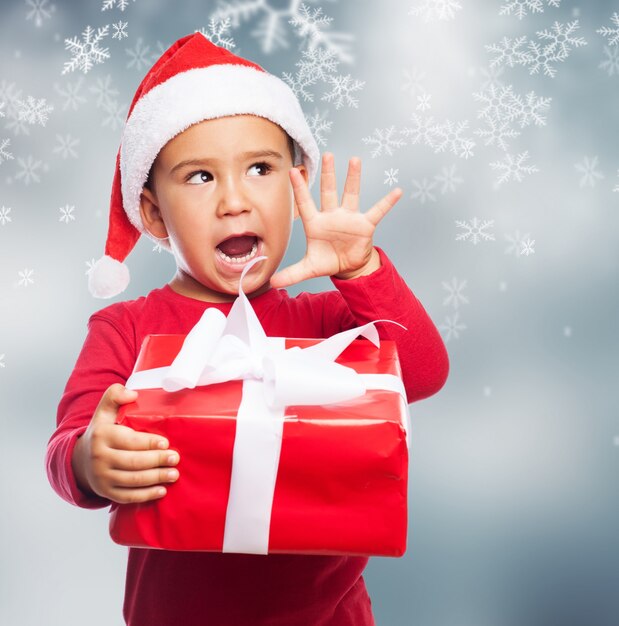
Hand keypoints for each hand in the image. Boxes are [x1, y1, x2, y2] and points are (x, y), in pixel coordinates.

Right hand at [71, 383, 179, 503]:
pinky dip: (146, 495)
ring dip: (156, 478)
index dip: (148, 443)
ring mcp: (101, 478)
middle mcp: (99, 458)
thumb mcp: (103, 412)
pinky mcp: (106, 492)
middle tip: (175, 458)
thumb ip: (114, 396)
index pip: (128, 441)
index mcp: (102, 436)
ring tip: (174, 474)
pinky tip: (162, 491)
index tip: (166, 443)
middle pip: (133, 462)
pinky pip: (128, 496)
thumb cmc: (102, 433)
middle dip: (157, 461)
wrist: (81, 460)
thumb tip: (132, 394)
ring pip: (133, 480)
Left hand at [269, 152, 402, 287]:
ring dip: (353, 178)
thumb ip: (291, 273)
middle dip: (328, 174)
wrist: (348, 267)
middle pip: (329, 192)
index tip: (292, 170)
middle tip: (327, 155)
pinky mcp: (365, 225)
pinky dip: (387, 202)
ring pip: (351, 194)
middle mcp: (332, 216)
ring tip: (355, 160)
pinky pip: (378, 211)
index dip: (299, 188)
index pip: (305, 203)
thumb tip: (272, 282)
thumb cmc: (327, 261)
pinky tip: (397, 191)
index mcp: (316, 223)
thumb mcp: (309, 268)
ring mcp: (349, 218)